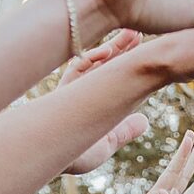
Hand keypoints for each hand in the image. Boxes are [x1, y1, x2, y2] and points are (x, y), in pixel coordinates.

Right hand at [57, 31, 150, 171]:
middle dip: (125, 48)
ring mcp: (74, 90)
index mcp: (98, 102)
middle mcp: (86, 93)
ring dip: (114, 47)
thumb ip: (124, 130)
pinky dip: (92, 59)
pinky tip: (107, 51)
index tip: (147, 51)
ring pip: (96, 62)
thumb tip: (145, 121)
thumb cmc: (76, 156)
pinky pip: (78, 69)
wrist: (46, 161)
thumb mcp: (107, 142)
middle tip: (140, 33)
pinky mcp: (62, 90)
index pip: (118, 79)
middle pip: (109, 65)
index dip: (131, 64)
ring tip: (132, 34)